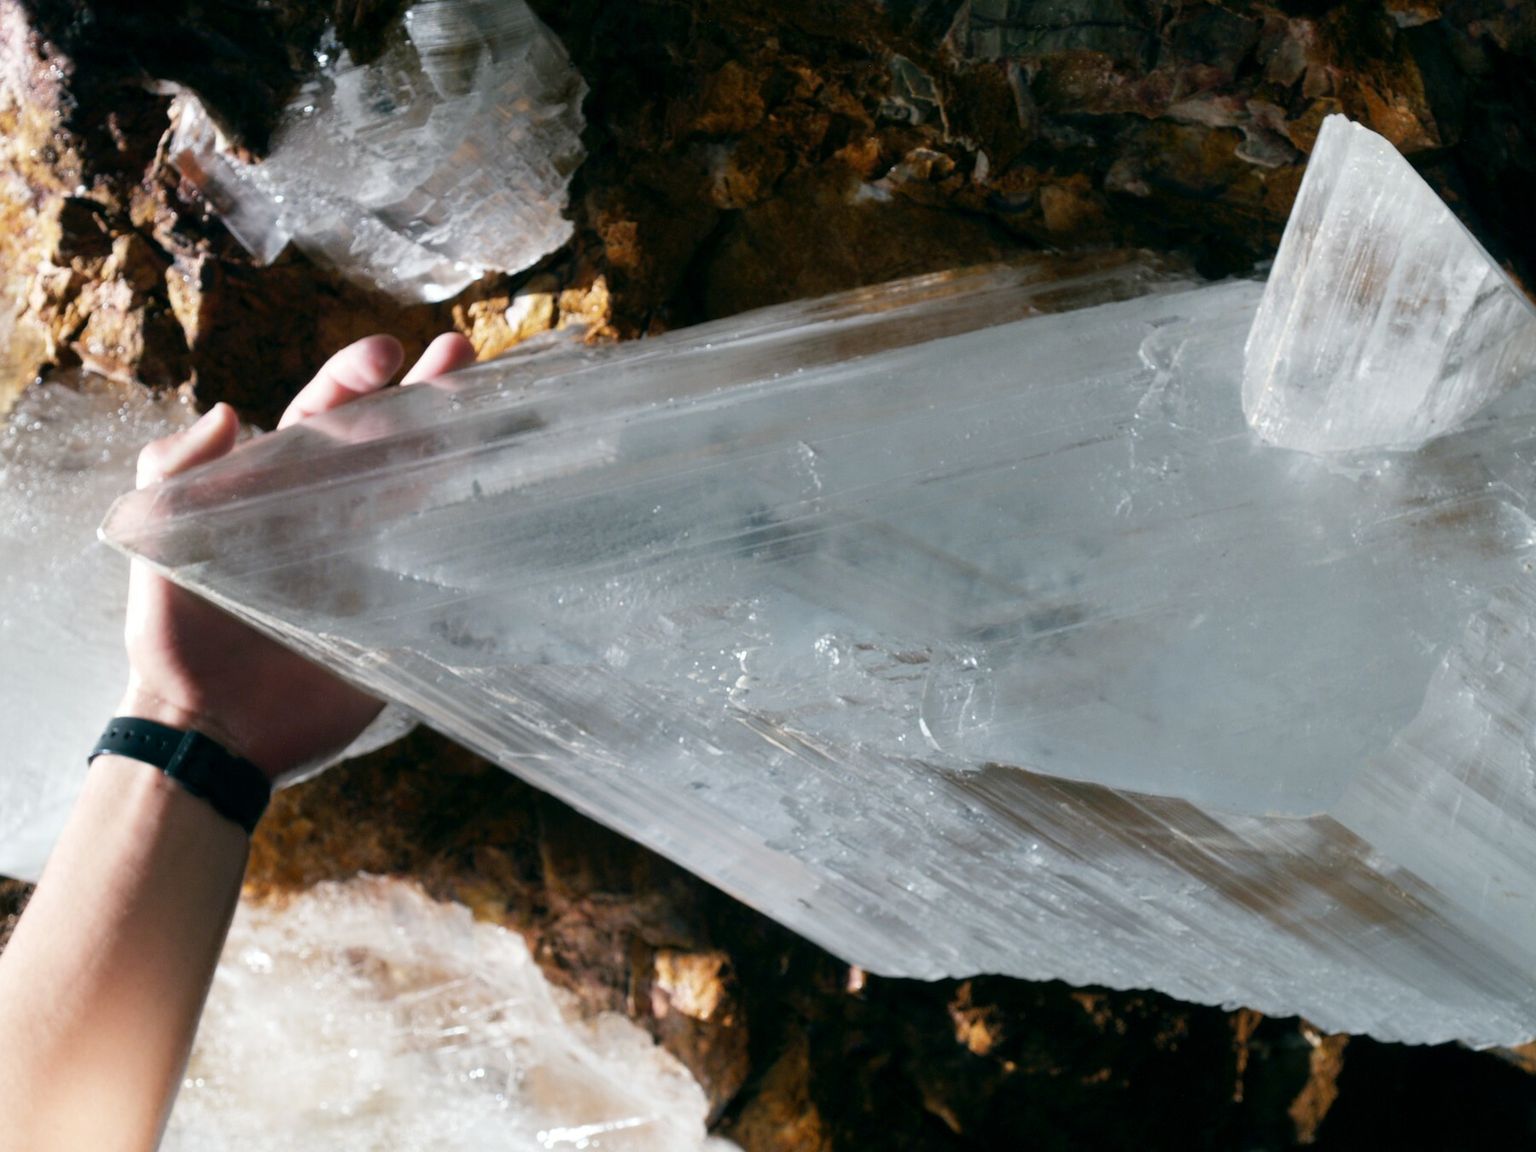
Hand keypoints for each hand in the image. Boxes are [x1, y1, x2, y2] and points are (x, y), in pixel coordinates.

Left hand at [118, 333, 476, 780]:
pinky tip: (507, 500)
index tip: (385, 352)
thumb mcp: (154, 543)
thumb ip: (176, 476)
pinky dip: (475, 532)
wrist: (212, 730)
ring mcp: (367, 560)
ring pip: (421, 488)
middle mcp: (329, 513)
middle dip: (424, 393)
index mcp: (275, 486)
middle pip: (385, 439)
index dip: (351, 379)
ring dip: (456, 445)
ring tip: (501, 407)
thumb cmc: (175, 635)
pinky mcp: (396, 611)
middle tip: (463, 353)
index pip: (321, 415)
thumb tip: (229, 412)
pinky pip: (443, 565)